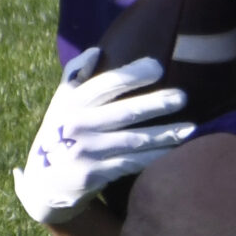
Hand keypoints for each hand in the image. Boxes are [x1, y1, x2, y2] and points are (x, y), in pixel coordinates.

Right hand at [12, 47, 197, 224]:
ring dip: (165, 134)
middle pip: (124, 112)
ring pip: (133, 140)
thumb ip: (75, 75)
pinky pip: (131, 163)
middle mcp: (76, 125)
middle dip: (156, 104)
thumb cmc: (60, 134)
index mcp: (71, 103)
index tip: (158, 67)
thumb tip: (96, 51)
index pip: (104, 84)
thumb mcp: (60, 104)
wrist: (44, 184)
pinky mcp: (93, 175)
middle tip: (182, 97)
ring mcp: (84, 152)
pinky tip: (174, 151)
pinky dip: (154, 157)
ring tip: (191, 127)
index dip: (132, 75)